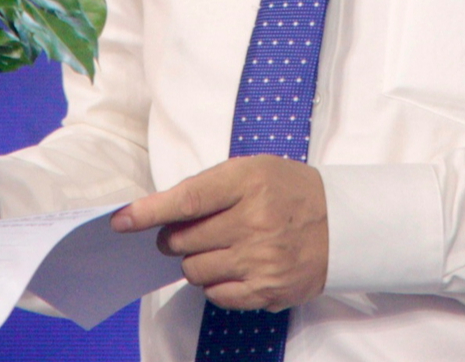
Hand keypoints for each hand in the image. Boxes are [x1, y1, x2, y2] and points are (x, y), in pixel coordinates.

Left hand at [111, 155, 327, 311]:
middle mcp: (255, 222)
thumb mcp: (253, 170)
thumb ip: (208, 187)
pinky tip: (233, 267)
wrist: (342, 223)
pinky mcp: (267, 290)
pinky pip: (215, 295)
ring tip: (218, 248)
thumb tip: (160, 213)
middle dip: (175, 238)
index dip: (149, 212)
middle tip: (187, 233)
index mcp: (249, 182)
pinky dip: (215, 283)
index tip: (122, 221)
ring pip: (195, 271)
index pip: (187, 200)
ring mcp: (261, 259)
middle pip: (183, 240)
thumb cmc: (289, 191)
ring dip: (195, 261)